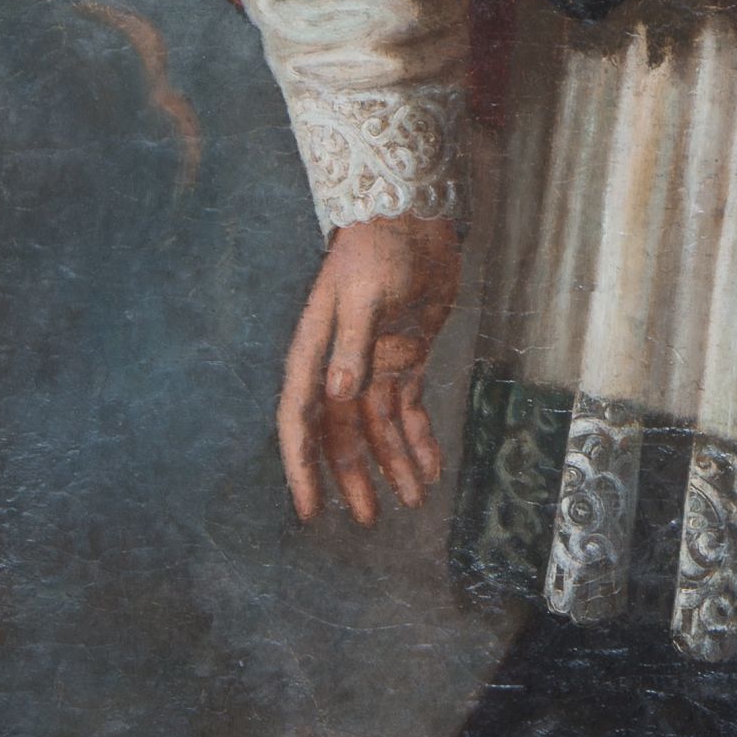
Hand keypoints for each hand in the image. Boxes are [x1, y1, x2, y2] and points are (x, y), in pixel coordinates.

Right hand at [278, 212, 462, 527]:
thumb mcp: (366, 294)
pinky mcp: (406, 356)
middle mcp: (339, 364)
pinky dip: (420, 439)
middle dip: (355, 476)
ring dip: (393, 464)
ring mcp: (373, 362)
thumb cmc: (381, 246)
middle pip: (342, 433)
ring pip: (378, 427)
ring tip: (412, 501)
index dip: (303, 466)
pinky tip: (433, 468)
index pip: (303, 418)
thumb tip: (336, 395)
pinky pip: (409, 409)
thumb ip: (351, 344)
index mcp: (317, 351)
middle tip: (370, 520)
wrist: (415, 215)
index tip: (310, 509)